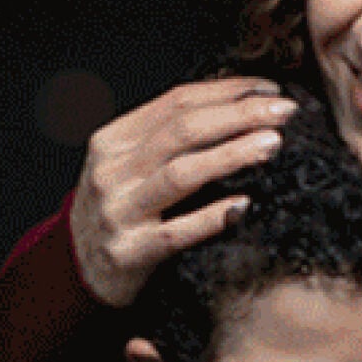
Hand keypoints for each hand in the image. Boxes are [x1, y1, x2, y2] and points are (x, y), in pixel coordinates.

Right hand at [70, 76, 296, 306]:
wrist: (77, 270)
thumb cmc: (120, 210)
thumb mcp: (129, 165)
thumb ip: (168, 137)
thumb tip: (240, 105)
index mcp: (113, 140)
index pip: (176, 102)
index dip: (227, 91)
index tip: (270, 90)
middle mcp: (111, 172)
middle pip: (182, 131)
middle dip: (239, 115)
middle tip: (284, 112)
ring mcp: (118, 213)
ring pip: (180, 175)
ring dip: (231, 155)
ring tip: (272, 145)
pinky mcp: (129, 254)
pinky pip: (176, 233)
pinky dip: (211, 217)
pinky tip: (244, 206)